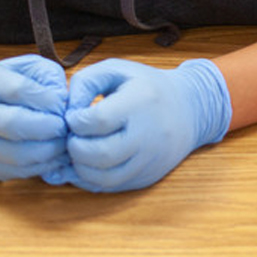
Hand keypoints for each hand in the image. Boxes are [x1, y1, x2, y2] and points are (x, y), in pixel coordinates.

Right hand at [0, 55, 69, 181]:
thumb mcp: (22, 68)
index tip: (62, 104)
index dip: (47, 99)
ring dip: (50, 151)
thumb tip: (63, 100)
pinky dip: (43, 166)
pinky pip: (19, 172)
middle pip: (13, 124)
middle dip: (48, 128)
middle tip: (63, 126)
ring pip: (18, 155)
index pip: (19, 90)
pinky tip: (54, 156)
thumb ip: (46, 75)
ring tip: (62, 142)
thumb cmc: (2, 89)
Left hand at [62, 58, 232, 192]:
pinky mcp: (146, 178)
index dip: (75, 120)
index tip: (74, 116)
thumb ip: (85, 82)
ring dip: (79, 167)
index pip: (98, 121)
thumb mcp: (116, 69)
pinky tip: (84, 164)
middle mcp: (148, 136)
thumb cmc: (146, 86)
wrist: (189, 110)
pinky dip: (90, 179)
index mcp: (140, 103)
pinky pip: (111, 187)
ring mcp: (149, 161)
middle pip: (100, 154)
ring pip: (104, 178)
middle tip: (72, 136)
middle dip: (74, 147)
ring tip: (78, 149)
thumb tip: (66, 111)